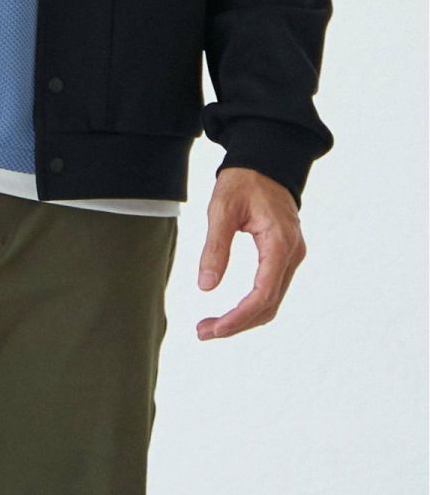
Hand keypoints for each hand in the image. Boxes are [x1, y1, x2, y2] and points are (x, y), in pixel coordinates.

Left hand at [197, 168, 306, 339]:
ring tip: (209, 327)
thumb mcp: (221, 210)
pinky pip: (270, 291)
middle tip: (201, 332)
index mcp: (280, 243)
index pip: (263, 294)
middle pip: (268, 305)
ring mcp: (291, 256)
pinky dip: (249, 309)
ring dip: (242, 320)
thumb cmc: (244, 181)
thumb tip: (206, 287)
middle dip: (236, 325)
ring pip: (271, 303)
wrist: (267, 162)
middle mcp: (292, 253)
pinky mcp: (284, 258)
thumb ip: (214, 248)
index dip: (238, 318)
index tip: (214, 329)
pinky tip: (228, 314)